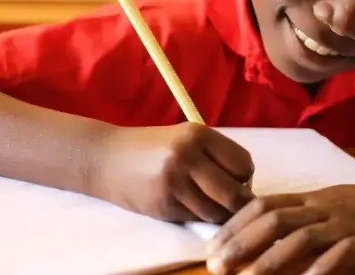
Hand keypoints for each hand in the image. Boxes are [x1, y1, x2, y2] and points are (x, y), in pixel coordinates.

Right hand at [92, 122, 254, 222]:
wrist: (106, 159)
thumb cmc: (152, 147)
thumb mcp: (186, 137)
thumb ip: (216, 154)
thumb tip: (248, 185)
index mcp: (198, 134)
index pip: (243, 164)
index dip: (246, 177)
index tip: (238, 181)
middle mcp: (188, 156)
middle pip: (234, 192)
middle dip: (240, 202)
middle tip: (234, 202)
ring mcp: (174, 183)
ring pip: (217, 211)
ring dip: (221, 214)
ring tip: (213, 204)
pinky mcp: (163, 205)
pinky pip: (196, 219)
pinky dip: (201, 217)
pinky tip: (192, 207)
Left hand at [206, 181, 354, 274]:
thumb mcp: (332, 202)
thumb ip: (301, 212)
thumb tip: (263, 223)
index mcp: (312, 197)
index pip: (264, 203)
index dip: (234, 224)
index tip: (211, 246)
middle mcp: (322, 207)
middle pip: (274, 219)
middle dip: (241, 242)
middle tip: (215, 265)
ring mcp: (344, 224)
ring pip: (299, 237)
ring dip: (268, 260)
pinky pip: (337, 256)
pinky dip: (316, 271)